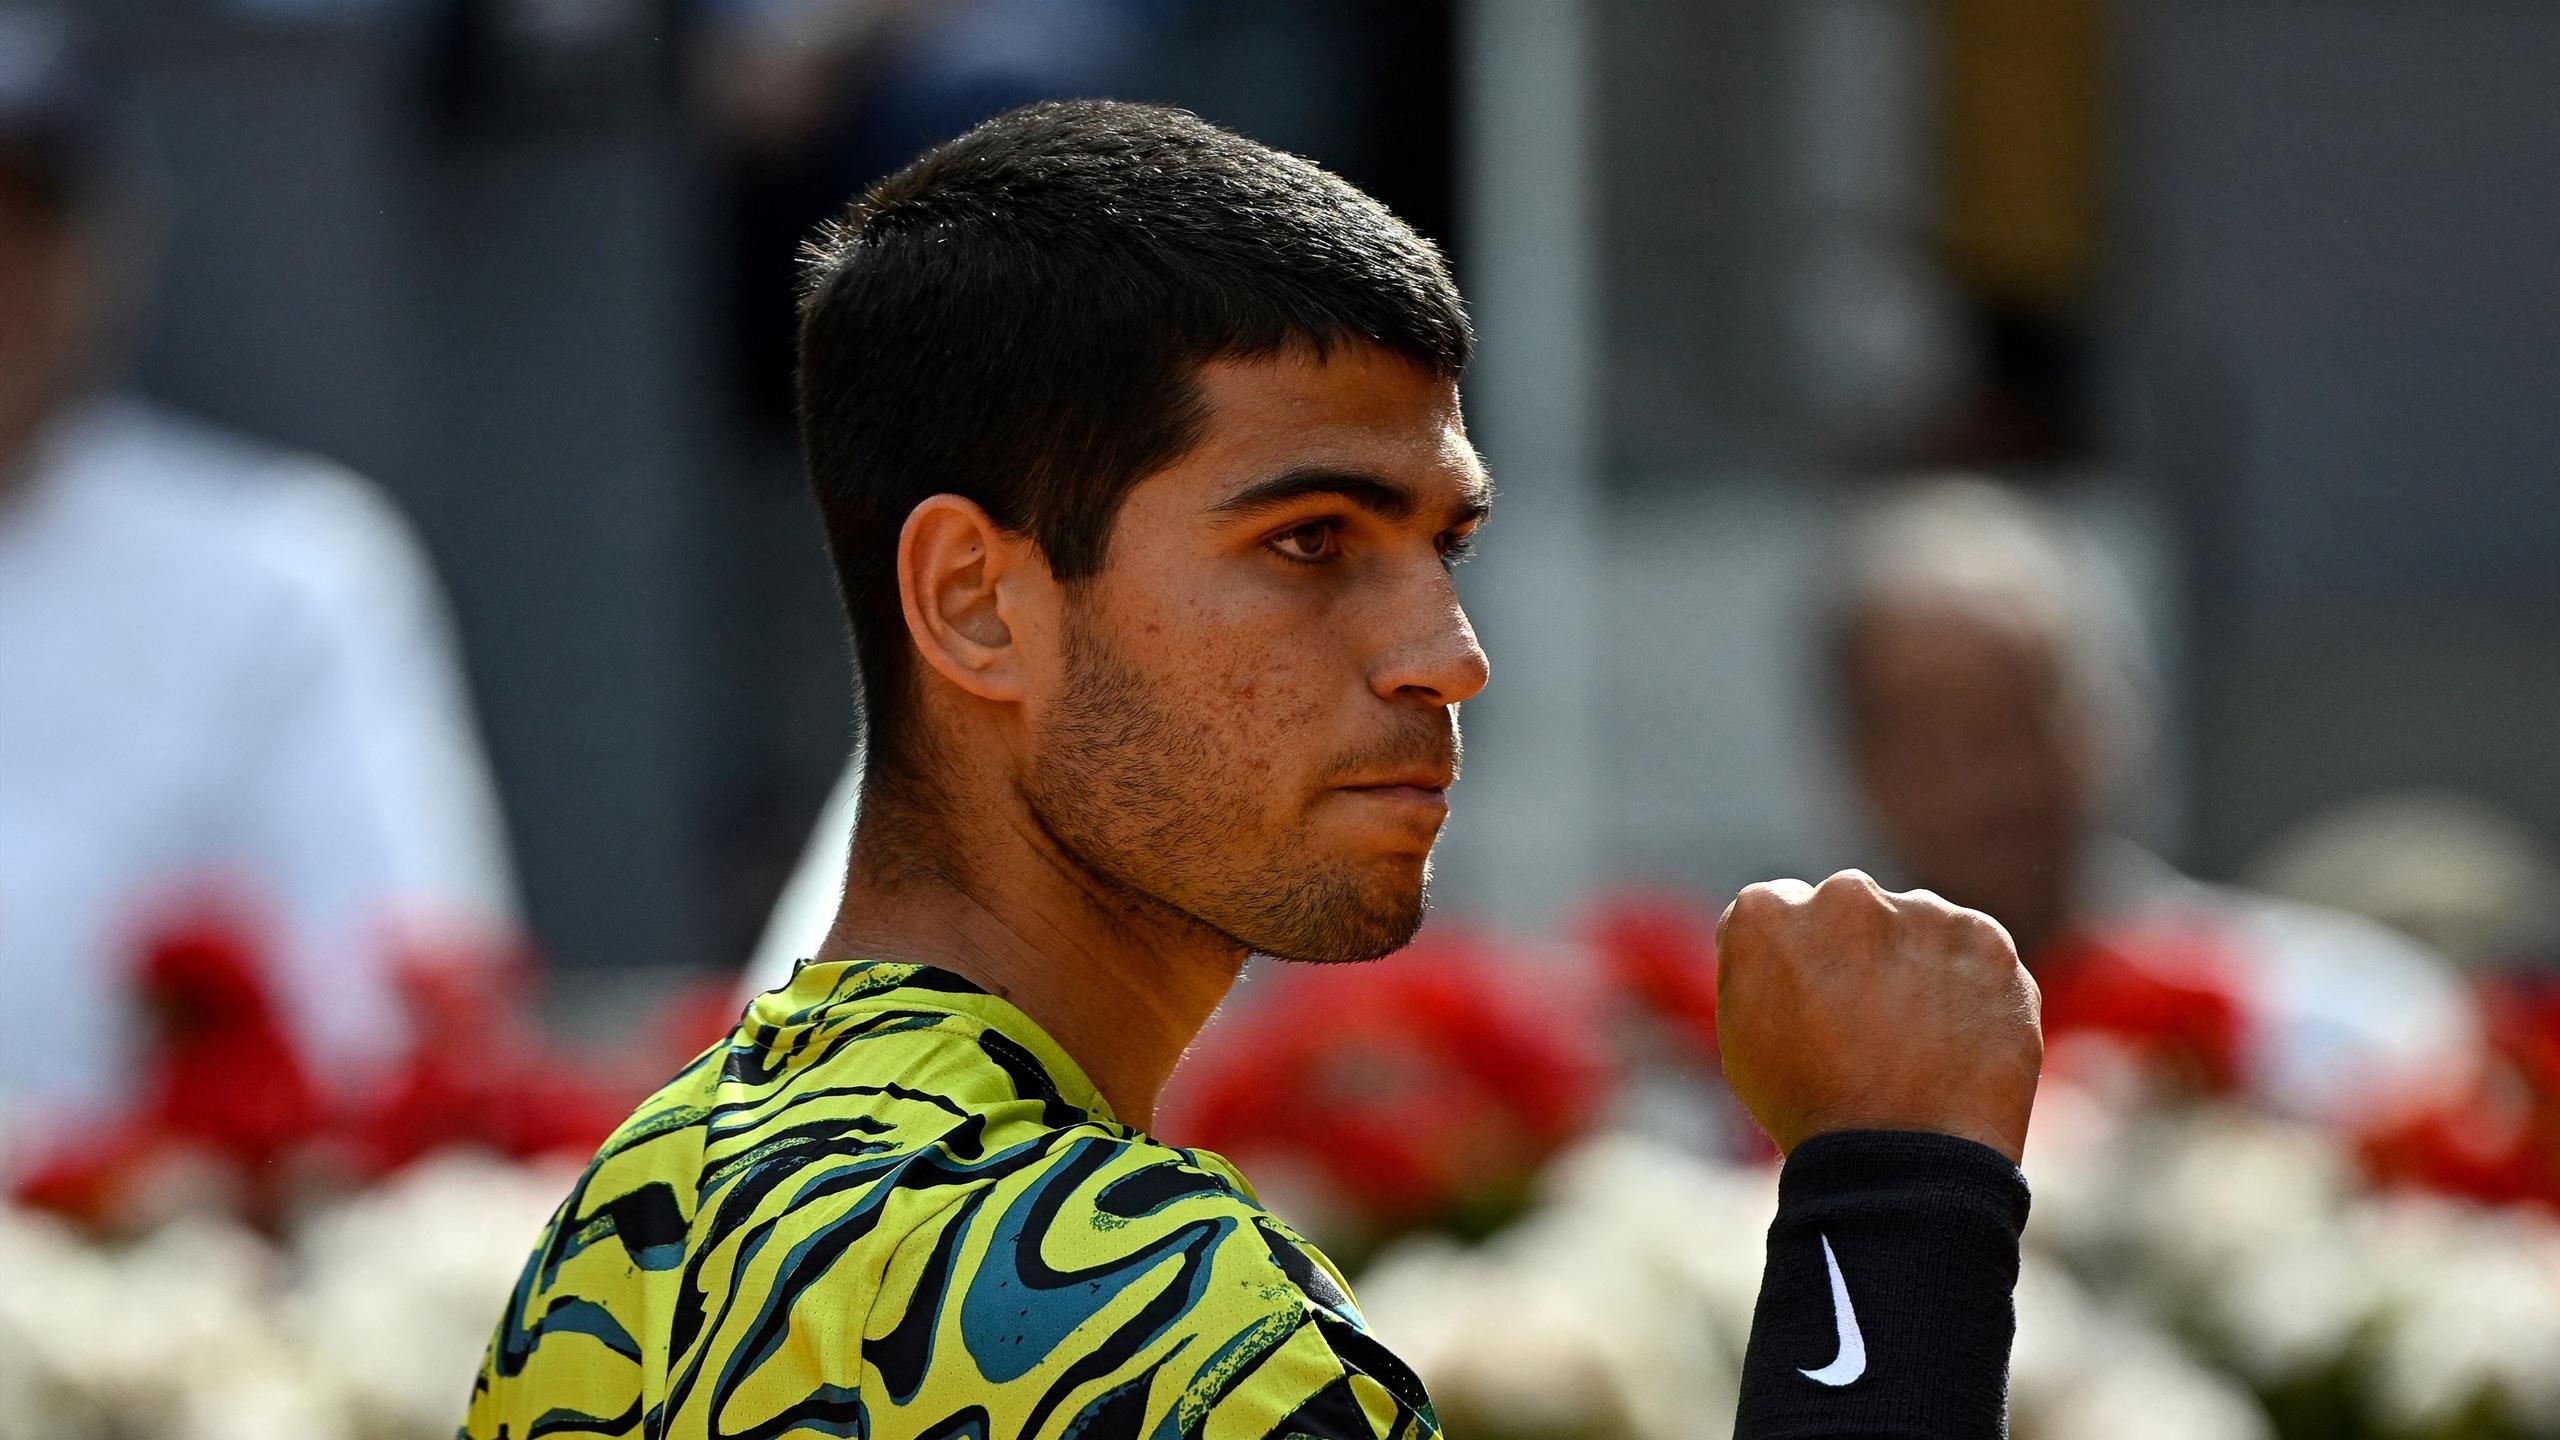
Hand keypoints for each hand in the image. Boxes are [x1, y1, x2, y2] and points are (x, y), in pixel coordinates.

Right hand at [1715, 870, 2041, 1163]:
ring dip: (1916, 965)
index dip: (1797, 960)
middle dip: (1858, 951)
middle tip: (1866, 1026)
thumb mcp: (1741, 1032)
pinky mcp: (1985, 940)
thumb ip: (1759, 962)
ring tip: (1916, 1045)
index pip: (1783, 909)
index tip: (1811, 1003)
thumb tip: (1791, 937)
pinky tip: (1954, 1041)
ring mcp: (1921, 913)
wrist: (1902, 1162)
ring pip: (1917, 927)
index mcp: (1767, 911)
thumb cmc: (1808, 1109)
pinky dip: (1969, 987)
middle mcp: (1843, 894)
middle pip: (1852, 910)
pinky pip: (1972, 953)